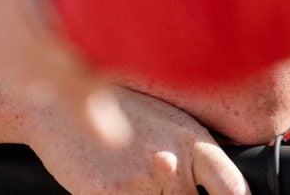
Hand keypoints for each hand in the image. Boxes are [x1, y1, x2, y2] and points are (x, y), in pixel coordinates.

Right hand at [26, 86, 247, 194]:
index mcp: (193, 140)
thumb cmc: (111, 111)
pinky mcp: (113, 193)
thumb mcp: (164, 123)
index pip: (234, 190)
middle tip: (154, 186)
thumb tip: (209, 189)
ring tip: (128, 180)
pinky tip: (109, 187)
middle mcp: (173, 160)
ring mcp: (144, 179)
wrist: (56, 104)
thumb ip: (189, 156)